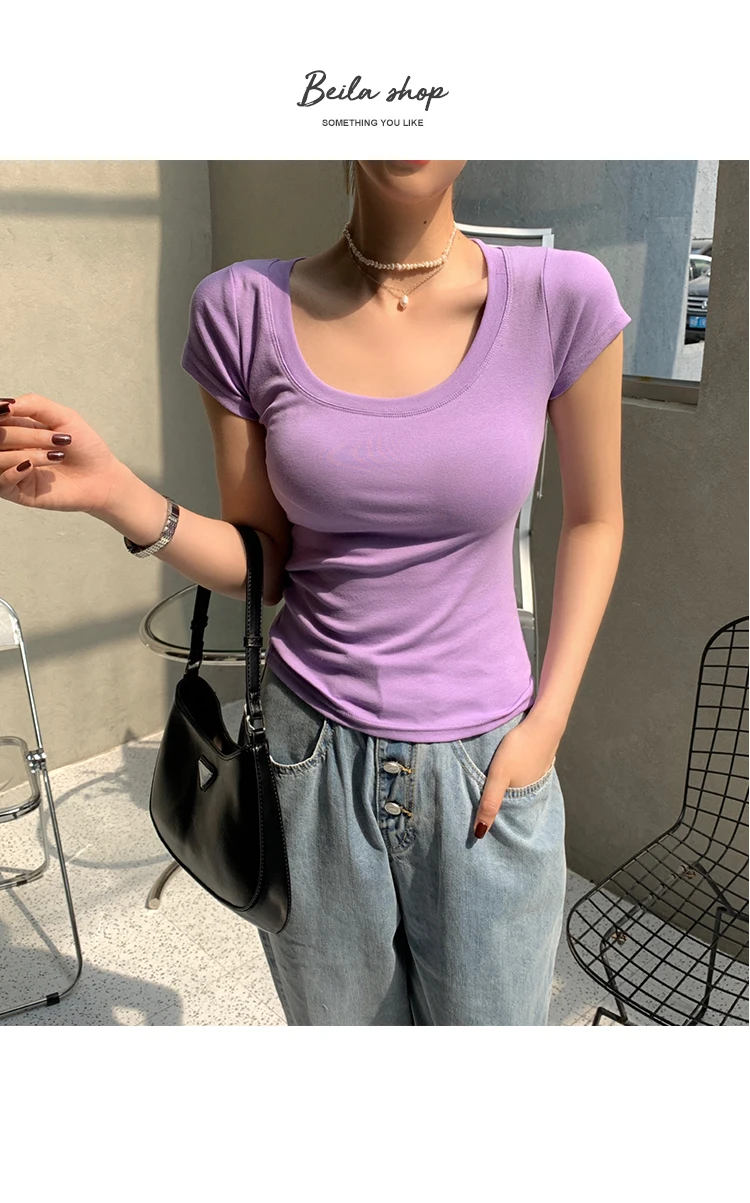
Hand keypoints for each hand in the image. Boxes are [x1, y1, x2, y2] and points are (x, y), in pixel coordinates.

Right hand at [0, 393, 123, 515]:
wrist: (102, 476)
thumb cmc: (85, 447)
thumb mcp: (63, 417)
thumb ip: (34, 405)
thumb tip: (7, 404)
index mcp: (17, 429)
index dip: (2, 413)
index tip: (10, 411)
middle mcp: (10, 449)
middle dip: (26, 436)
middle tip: (57, 440)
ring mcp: (12, 471)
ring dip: (26, 453)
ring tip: (56, 456)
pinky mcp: (19, 493)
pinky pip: (1, 484)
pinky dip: (13, 472)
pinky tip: (30, 467)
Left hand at [473, 712, 560, 837]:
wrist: (543, 722)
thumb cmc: (519, 749)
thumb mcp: (499, 776)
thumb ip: (489, 803)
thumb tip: (480, 834)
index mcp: (524, 799)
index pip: (506, 820)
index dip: (492, 825)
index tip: (476, 834)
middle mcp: (532, 793)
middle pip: (510, 808)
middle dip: (497, 815)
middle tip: (477, 820)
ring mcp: (536, 779)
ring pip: (515, 794)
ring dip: (504, 799)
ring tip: (486, 802)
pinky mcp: (535, 767)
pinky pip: (520, 781)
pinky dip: (511, 785)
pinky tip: (502, 780)